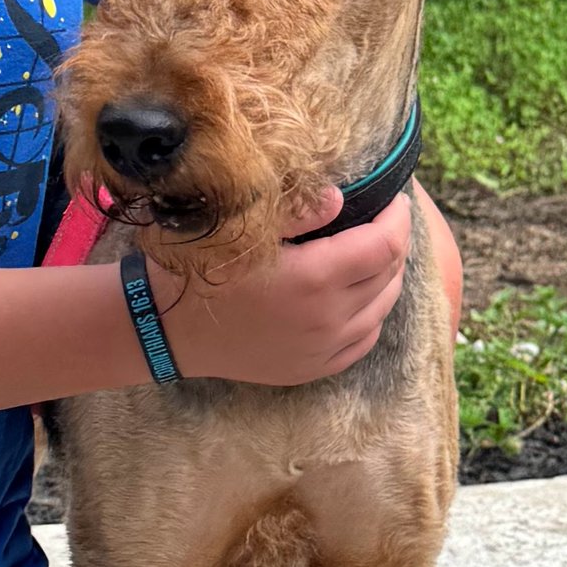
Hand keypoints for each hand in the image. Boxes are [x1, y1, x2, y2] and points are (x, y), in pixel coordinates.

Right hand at [158, 186, 414, 384]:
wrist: (169, 329)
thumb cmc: (201, 269)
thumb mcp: (243, 228)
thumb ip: (299, 212)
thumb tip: (341, 198)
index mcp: (315, 277)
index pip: (386, 245)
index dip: (397, 218)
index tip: (395, 201)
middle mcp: (328, 317)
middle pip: (389, 274)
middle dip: (393, 243)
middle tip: (383, 222)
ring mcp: (323, 348)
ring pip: (382, 308)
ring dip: (386, 278)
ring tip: (374, 255)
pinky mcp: (313, 368)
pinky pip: (364, 339)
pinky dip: (371, 313)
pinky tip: (359, 297)